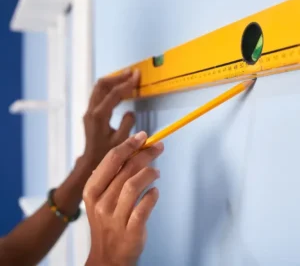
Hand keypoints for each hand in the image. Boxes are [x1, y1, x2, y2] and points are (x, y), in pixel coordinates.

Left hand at [82, 69, 139, 168]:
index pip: (114, 93)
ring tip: (127, 77)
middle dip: (118, 77)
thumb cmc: (106, 154)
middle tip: (132, 73)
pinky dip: (110, 88)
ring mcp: (89, 110)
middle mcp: (91, 110)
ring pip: (99, 88)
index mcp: (99, 116)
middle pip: (102, 85)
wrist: (90, 162)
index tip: (137, 76)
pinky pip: (99, 94)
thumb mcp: (121, 142)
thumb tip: (130, 111)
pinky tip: (119, 89)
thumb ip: (127, 124)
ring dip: (113, 81)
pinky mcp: (90, 113)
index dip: (127, 84)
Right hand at [83, 131, 163, 265]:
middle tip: (158, 147)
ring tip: (157, 172)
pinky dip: (152, 196)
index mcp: (92, 190)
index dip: (129, 145)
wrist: (106, 257)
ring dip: (149, 173)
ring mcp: (115, 218)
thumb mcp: (101, 197)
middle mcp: (101, 202)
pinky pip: (144, 208)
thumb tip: (133, 149)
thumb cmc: (107, 220)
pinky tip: (155, 192)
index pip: (112, 159)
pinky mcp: (130, 232)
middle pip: (126, 169)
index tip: (143, 136)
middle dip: (145, 154)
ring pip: (134, 185)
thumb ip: (112, 175)